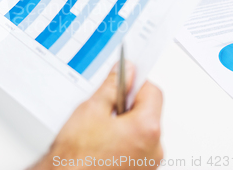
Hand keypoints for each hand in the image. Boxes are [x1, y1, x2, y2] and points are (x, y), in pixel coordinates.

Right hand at [32, 63, 162, 168]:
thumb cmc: (77, 155)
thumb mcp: (92, 109)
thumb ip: (112, 86)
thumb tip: (124, 72)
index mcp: (147, 128)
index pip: (152, 91)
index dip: (134, 82)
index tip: (122, 79)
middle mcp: (154, 149)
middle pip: (148, 112)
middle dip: (128, 105)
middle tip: (105, 105)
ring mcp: (148, 164)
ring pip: (141, 132)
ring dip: (125, 124)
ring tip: (100, 128)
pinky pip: (137, 148)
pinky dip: (124, 141)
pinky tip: (103, 142)